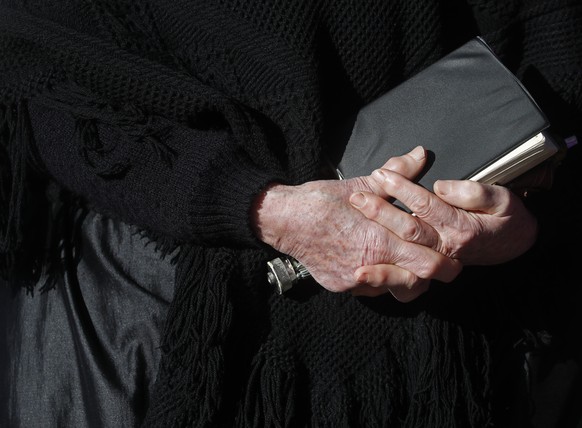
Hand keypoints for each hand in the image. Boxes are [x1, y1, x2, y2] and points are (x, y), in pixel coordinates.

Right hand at [252, 147, 462, 300]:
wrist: (283, 220)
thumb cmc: (321, 201)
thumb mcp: (361, 184)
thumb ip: (398, 174)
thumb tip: (421, 155)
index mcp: (379, 240)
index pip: (429, 263)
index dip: (447, 262)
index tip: (454, 257)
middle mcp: (369, 267)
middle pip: (417, 284)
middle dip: (432, 275)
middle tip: (442, 264)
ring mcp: (354, 281)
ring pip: (395, 290)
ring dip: (407, 278)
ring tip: (410, 262)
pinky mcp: (341, 286)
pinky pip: (371, 290)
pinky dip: (381, 279)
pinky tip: (379, 262)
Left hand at [350, 165, 537, 270]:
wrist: (513, 246)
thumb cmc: (506, 218)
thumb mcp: (502, 199)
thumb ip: (474, 193)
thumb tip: (441, 186)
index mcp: (461, 228)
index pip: (426, 205)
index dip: (403, 188)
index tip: (381, 174)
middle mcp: (447, 249)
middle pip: (409, 230)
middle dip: (380, 212)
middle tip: (356, 197)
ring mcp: (437, 263)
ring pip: (404, 260)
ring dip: (378, 254)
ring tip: (352, 245)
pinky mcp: (429, 273)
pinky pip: (405, 282)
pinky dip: (385, 279)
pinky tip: (362, 274)